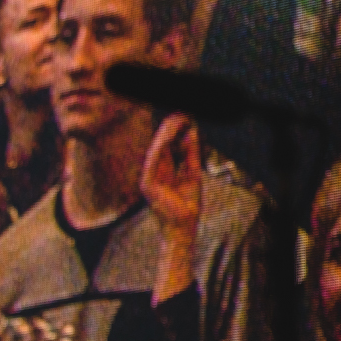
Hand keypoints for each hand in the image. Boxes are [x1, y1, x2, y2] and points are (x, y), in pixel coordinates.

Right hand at [142, 114, 200, 303]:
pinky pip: (153, 161)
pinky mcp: (148, 183)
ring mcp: (148, 177)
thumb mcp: (192, 174)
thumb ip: (190, 155)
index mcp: (162, 170)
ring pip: (156, 150)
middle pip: (160, 144)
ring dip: (166, 133)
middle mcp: (153, 171)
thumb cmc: (187, 204)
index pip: (166, 145)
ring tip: (176, 119)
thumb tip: (191, 132)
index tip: (183, 116)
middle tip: (181, 113)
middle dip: (170, 128)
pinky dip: (161, 147)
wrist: (183, 227)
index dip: (173, 130)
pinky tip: (168, 136)